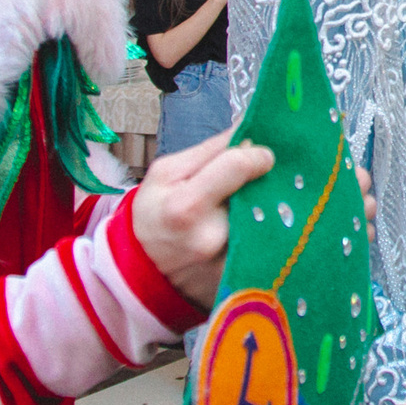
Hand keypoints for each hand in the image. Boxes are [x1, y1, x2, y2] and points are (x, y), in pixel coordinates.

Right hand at [130, 131, 272, 302]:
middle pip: (257, 192)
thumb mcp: (165, 173)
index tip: (261, 154)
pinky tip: (247, 226)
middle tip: (252, 179)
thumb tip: (248, 127)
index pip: (239, 166)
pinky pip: (264, 243)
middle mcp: (212, 237)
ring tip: (245, 204)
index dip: (255, 154)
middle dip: (259, 182)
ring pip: (265, 218)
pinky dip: (261, 229)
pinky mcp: (241, 278)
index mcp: (186, 207)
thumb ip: (209, 150)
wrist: (140, 273)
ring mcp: (228, 262)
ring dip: (263, 205)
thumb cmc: (152, 215)